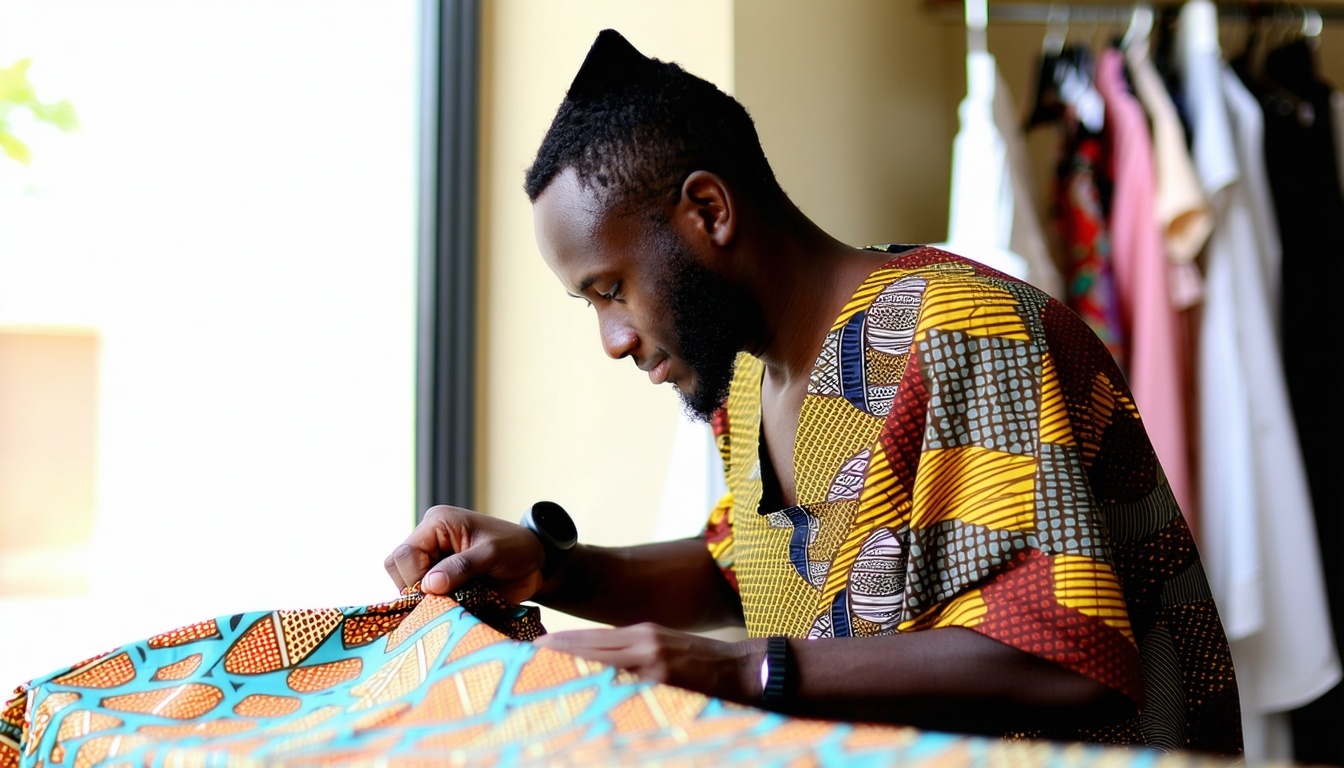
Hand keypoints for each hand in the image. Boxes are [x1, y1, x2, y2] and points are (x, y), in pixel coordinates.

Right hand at [384, 505, 546, 603]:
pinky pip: (422, 595)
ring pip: (406, 584)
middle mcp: (429, 540)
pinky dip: (432, 605)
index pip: (406, 554)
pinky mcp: (440, 578)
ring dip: (423, 599)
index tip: (437, 594)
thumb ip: (462, 567)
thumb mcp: (493, 554)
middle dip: (415, 589)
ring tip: (450, 604)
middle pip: (398, 568)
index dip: (415, 578)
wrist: (536, 563)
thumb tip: (429, 585)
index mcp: (438, 523)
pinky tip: (450, 609)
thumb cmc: (519, 549)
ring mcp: (433, 560)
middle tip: (442, 601)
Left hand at [533, 623, 759, 702]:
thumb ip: (634, 654)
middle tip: (525, 658)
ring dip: (570, 666)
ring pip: (600, 661)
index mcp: (643, 633)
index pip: (593, 638)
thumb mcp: (666, 648)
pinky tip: (580, 689)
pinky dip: (599, 683)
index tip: (535, 647)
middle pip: (590, 647)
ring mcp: (651, 661)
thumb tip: (599, 665)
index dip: (563, 643)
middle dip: (558, 652)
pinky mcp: (662, 679)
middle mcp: (643, 641)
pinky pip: (623, 682)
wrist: (744, 668)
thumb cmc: (704, 663)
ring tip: (541, 670)